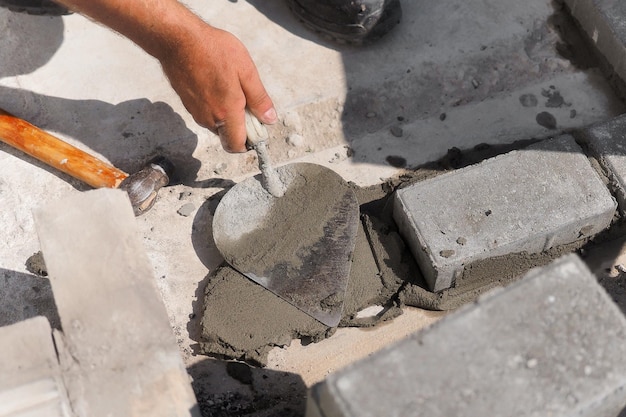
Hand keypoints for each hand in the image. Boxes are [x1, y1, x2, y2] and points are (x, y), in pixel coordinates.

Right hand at [159, 23, 276, 152]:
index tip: (256, 126)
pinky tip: (216, 84)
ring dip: (227, 114)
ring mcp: (196, 112)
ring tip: (230, 87)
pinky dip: (215, 106)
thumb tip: (270, 120)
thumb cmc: (213, 51)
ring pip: (217, 124)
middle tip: (246, 101)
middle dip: (240, 126)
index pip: (237, 146)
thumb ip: (259, 99)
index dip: (249, 142)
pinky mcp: (188, 104)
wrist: (177, 39)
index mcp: (226, 113)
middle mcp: (209, 118)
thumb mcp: (245, 71)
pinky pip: (206, 113)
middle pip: (228, 136)